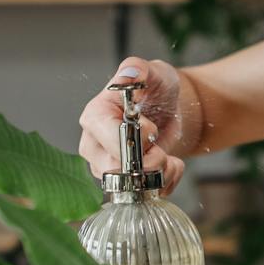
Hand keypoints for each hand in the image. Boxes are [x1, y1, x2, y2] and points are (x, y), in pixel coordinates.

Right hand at [77, 56, 187, 195]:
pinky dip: (166, 182)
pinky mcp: (123, 182)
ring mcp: (106, 167)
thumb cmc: (154, 88)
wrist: (167, 108)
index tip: (152, 129)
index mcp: (94, 118)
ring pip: (130, 186)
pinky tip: (169, 164)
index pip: (111, 141)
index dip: (138, 140)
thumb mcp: (152, 72)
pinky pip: (146, 195)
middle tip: (160, 145)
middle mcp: (94, 146)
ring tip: (166, 153)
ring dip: (159, 173)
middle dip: (149, 161)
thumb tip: (130, 72)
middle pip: (118, 170)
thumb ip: (138, 69)